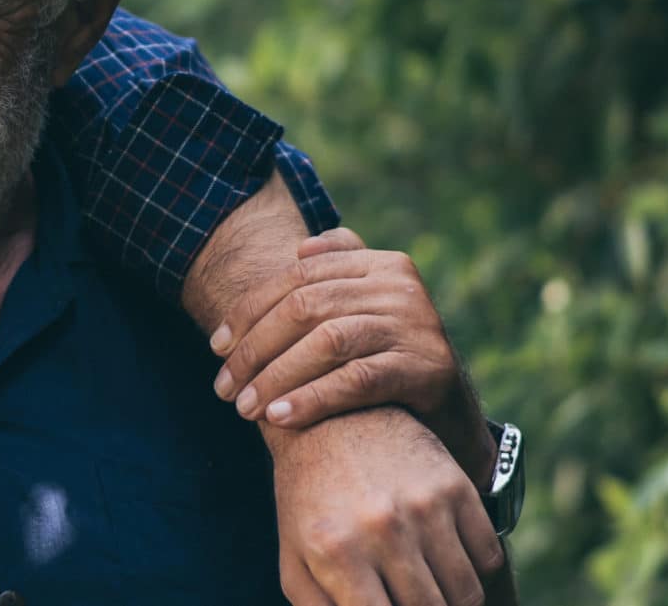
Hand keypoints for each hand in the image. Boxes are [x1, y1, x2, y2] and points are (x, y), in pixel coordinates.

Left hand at [212, 228, 494, 485]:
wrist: (451, 414)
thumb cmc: (391, 360)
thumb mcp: (367, 312)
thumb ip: (338, 275)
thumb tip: (300, 250)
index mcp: (381, 263)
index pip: (298, 276)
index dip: (250, 310)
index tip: (216, 347)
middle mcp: (401, 286)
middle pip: (307, 306)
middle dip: (256, 348)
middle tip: (225, 388)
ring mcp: (417, 325)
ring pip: (328, 342)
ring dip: (277, 376)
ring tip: (246, 408)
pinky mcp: (427, 368)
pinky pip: (357, 380)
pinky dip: (313, 398)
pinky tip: (281, 418)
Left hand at [265, 408, 511, 605]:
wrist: (332, 418)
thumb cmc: (308, 501)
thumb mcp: (295, 560)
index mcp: (336, 552)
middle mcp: (383, 528)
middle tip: (414, 601)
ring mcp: (424, 505)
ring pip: (466, 594)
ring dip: (454, 605)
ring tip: (434, 596)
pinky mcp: (455, 485)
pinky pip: (488, 557)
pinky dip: (476, 573)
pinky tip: (451, 565)